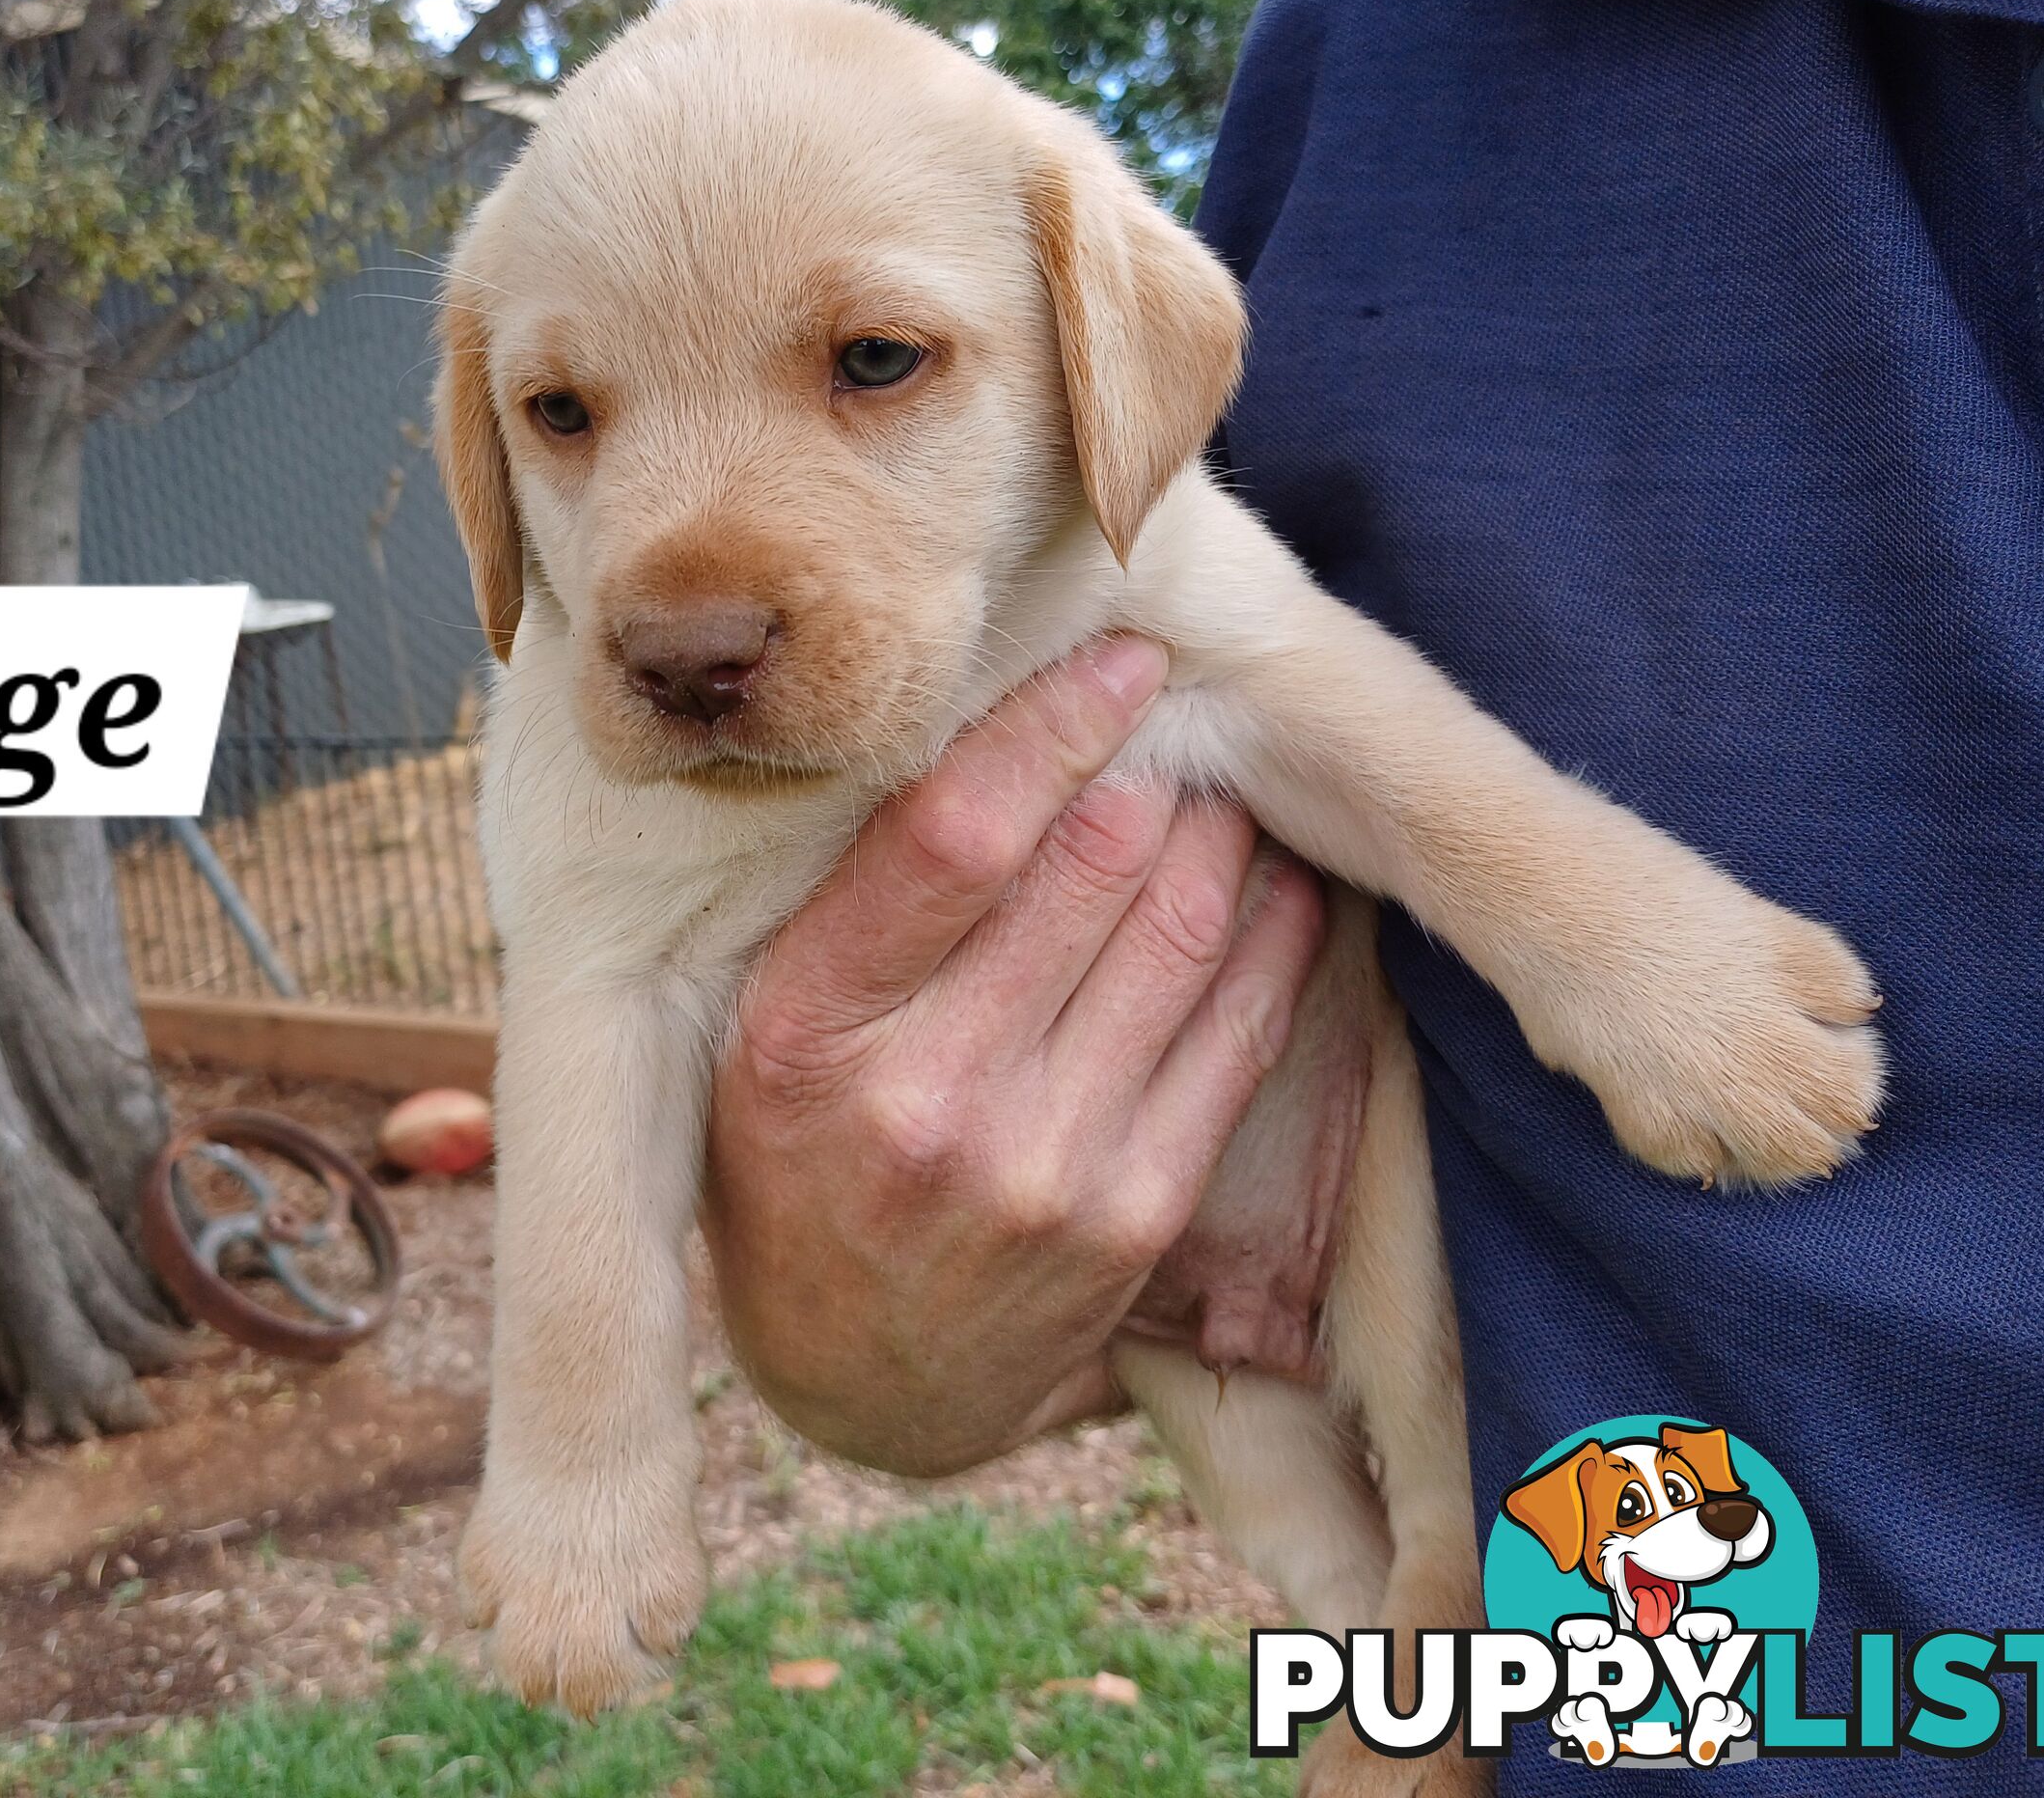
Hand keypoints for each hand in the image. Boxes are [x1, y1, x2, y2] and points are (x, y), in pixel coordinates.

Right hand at [701, 634, 1326, 1476]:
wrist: (860, 1381)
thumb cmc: (800, 1166)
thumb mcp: (763, 1037)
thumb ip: (853, 907)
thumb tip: (991, 729)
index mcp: (807, 1033)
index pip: (954, 833)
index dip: (1054, 725)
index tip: (1117, 661)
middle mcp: (922, 1100)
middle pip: (1088, 865)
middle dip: (1151, 765)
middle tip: (1178, 713)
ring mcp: (1040, 1166)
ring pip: (1182, 933)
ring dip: (1223, 835)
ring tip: (1224, 787)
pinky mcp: (1134, 1216)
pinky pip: (1239, 1034)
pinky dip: (1276, 937)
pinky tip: (1280, 884)